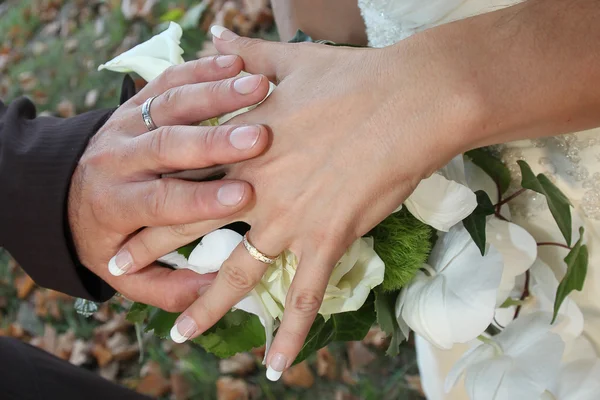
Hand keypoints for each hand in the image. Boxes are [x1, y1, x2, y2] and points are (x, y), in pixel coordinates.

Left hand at [68, 55, 270, 310]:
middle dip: (213, 141)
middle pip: (166, 145)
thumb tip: (211, 291)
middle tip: (257, 138)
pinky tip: (238, 62)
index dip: (200, 199)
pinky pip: (168, 77)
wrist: (64, 191)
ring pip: (170, 103)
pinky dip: (201, 68)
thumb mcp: (124, 275)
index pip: (161, 201)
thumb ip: (166, 288)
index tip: (244, 195)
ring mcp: (128, 124)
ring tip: (259, 85)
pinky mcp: (137, 101)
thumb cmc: (105, 234)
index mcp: (117, 204)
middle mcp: (121, 159)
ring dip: (216, 94)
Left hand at [117, 28, 478, 373]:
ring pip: (236, 274)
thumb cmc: (353, 78)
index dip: (147, 189)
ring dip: (205, 306)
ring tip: (179, 333)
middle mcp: (256, 187)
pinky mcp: (327, 238)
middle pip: (190, 223)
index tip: (122, 203)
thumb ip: (245, 56)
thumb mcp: (290, 61)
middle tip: (116, 269)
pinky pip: (304, 297)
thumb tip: (216, 36)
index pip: (182, 172)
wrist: (408, 101)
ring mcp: (289, 218)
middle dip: (150, 248)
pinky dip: (290, 334)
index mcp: (244, 145)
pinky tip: (276, 367)